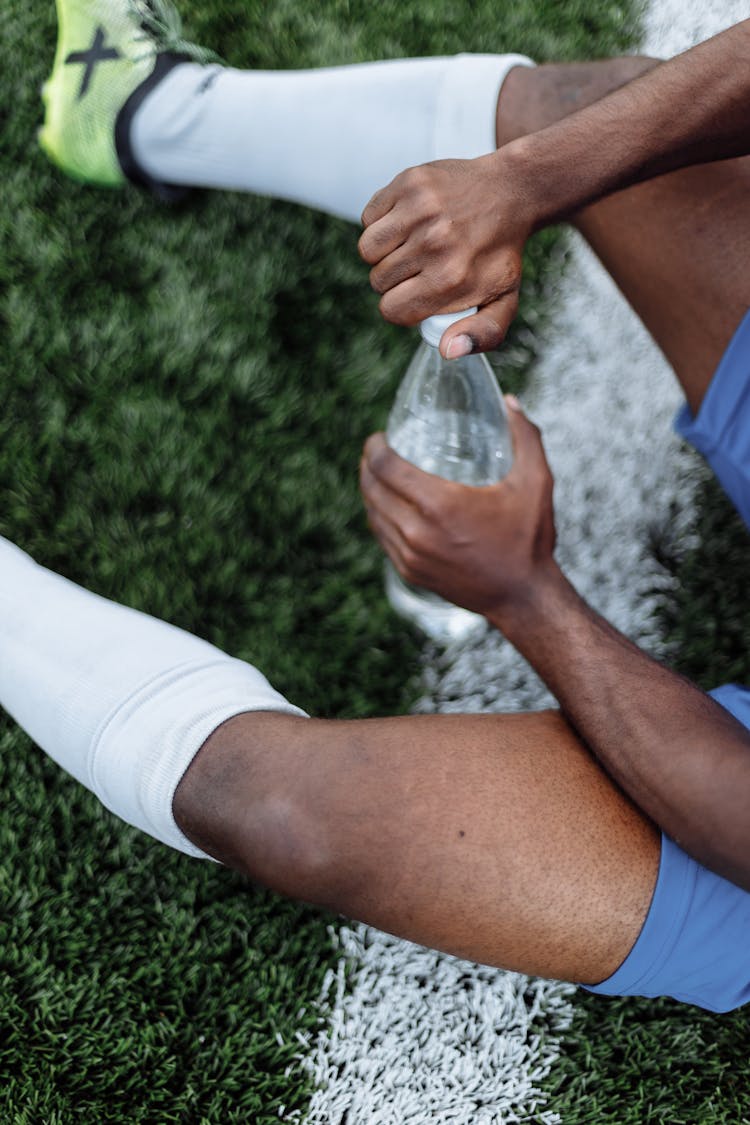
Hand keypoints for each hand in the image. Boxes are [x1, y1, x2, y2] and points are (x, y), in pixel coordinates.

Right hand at [357, 151, 533, 357]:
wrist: (511, 192)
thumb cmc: (501, 252)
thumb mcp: (504, 300)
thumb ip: (483, 334)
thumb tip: (448, 350)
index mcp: (451, 279)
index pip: (392, 310)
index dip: (401, 306)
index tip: (416, 294)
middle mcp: (434, 243)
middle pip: (378, 281)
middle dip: (394, 280)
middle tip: (419, 267)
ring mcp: (421, 210)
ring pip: (368, 250)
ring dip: (382, 253)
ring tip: (408, 247)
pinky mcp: (409, 183)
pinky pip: (369, 217)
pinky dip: (380, 223)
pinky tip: (406, 224)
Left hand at [359, 396, 556, 617]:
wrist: (522, 597)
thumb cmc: (529, 539)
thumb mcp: (536, 483)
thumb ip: (525, 437)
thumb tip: (510, 402)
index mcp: (440, 505)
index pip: (386, 467)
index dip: (375, 447)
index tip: (379, 437)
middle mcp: (417, 532)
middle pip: (372, 488)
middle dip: (368, 465)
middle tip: (376, 451)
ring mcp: (410, 556)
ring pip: (373, 514)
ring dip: (369, 491)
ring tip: (377, 475)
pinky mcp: (409, 572)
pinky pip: (381, 537)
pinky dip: (379, 517)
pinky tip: (386, 506)